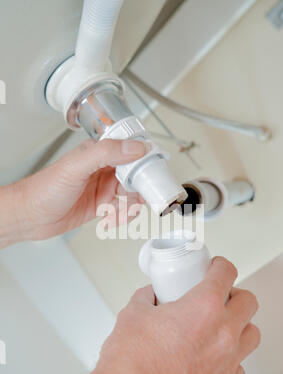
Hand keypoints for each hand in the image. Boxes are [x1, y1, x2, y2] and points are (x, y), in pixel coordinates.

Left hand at [12, 139, 145, 241]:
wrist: (30, 217)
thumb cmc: (44, 189)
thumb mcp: (76, 167)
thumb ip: (106, 153)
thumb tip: (134, 147)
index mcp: (97, 153)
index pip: (130, 150)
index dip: (145, 160)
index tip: (155, 171)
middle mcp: (102, 168)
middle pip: (135, 174)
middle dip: (140, 188)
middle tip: (140, 200)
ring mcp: (102, 187)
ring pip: (130, 194)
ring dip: (131, 206)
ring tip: (122, 214)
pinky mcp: (101, 205)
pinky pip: (122, 209)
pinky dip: (122, 217)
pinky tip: (112, 220)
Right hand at [96, 257, 259, 373]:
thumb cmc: (130, 368)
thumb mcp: (132, 315)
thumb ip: (146, 299)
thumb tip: (149, 297)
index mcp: (203, 308)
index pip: (226, 272)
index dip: (221, 266)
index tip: (216, 268)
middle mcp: (223, 334)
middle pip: (248, 302)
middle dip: (234, 295)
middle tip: (217, 298)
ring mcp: (228, 363)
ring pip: (251, 335)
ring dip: (238, 327)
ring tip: (217, 329)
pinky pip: (239, 367)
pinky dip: (229, 359)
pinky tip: (209, 360)